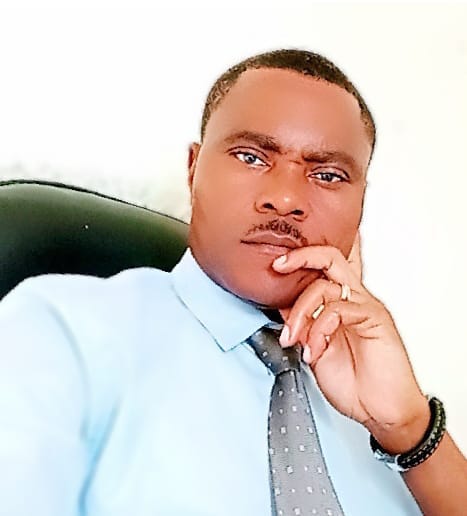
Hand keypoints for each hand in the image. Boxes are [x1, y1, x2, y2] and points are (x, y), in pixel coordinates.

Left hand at [272, 233, 430, 452]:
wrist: (381, 411)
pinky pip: (339, 310)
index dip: (301, 259)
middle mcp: (354, 299)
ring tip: (292, 339)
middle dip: (301, 257)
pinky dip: (319, 329)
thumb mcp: (314, 350)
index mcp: (341, 303)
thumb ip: (301, 326)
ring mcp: (366, 307)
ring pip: (325, 286)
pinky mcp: (376, 318)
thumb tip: (279, 305)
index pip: (325, 267)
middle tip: (278, 266)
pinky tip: (315, 350)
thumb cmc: (353, 384)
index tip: (274, 266)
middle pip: (331, 258)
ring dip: (300, 312)